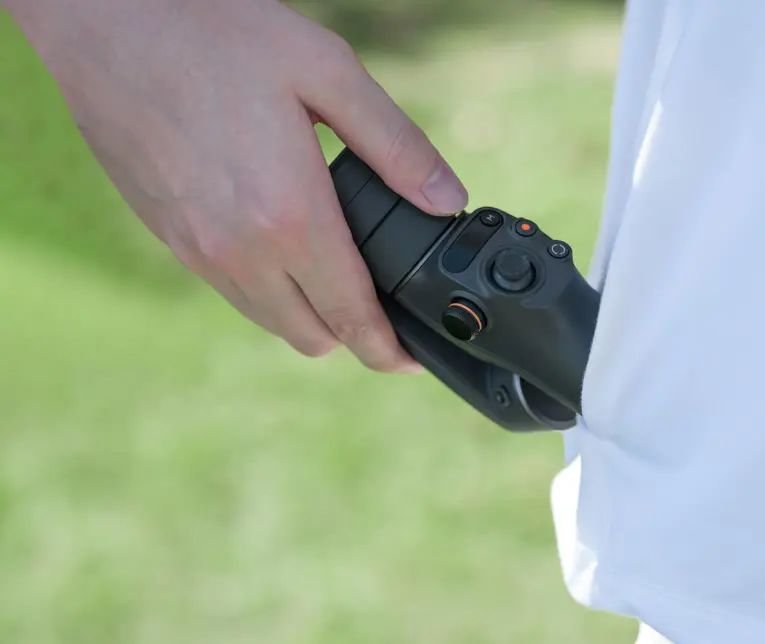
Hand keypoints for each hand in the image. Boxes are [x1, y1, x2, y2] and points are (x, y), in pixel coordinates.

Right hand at [5, 0, 467, 370]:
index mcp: (289, 216)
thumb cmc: (217, 33)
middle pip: (311, 337)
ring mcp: (195, 250)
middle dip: (354, 333)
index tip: (413, 358)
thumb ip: (396, 145)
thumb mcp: (329, 72)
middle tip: (382, 303)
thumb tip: (448, 199)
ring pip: (267, 320)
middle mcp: (238, 251)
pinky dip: (266, 287)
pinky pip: (229, 290)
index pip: (351, 318)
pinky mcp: (167, 237)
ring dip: (307, 312)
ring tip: (337, 271)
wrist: (106, 19)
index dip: (391, 349)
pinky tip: (281, 240)